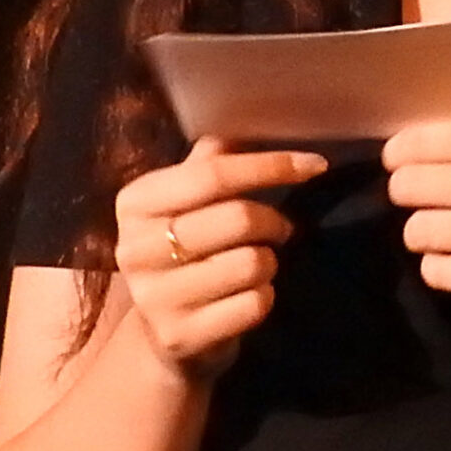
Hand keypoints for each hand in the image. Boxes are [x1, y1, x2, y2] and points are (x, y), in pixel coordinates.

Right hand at [112, 139, 325, 380]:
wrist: (166, 335)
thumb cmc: (188, 253)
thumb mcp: (187, 203)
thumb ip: (210, 161)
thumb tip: (247, 114)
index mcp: (135, 203)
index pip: (214, 174)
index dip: (272, 166)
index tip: (316, 165)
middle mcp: (134, 248)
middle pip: (238, 218)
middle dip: (275, 222)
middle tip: (280, 228)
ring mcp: (153, 297)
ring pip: (252, 263)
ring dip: (269, 262)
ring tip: (254, 265)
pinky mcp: (180, 336)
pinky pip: (255, 303)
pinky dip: (264, 298)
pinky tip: (244, 298)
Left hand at [381, 106, 450, 308]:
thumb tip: (423, 134)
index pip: (424, 143)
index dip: (400, 153)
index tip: (399, 161)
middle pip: (409, 187)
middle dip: (408, 192)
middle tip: (420, 197)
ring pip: (417, 232)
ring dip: (422, 231)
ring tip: (443, 229)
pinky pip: (437, 272)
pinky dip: (440, 266)